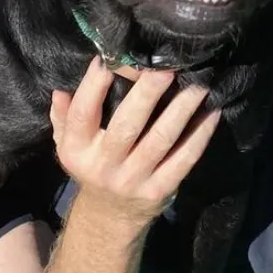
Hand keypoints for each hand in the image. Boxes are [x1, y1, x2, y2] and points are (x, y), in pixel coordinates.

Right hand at [50, 59, 218, 226]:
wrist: (110, 216)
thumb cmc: (92, 165)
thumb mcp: (68, 144)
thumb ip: (64, 115)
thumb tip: (60, 90)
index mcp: (77, 149)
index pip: (83, 113)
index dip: (94, 85)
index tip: (113, 57)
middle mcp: (103, 165)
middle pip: (127, 125)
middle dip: (148, 93)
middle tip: (166, 66)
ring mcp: (133, 179)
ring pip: (161, 140)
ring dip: (182, 110)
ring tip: (197, 84)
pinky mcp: (160, 190)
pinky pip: (184, 159)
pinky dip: (200, 135)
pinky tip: (212, 113)